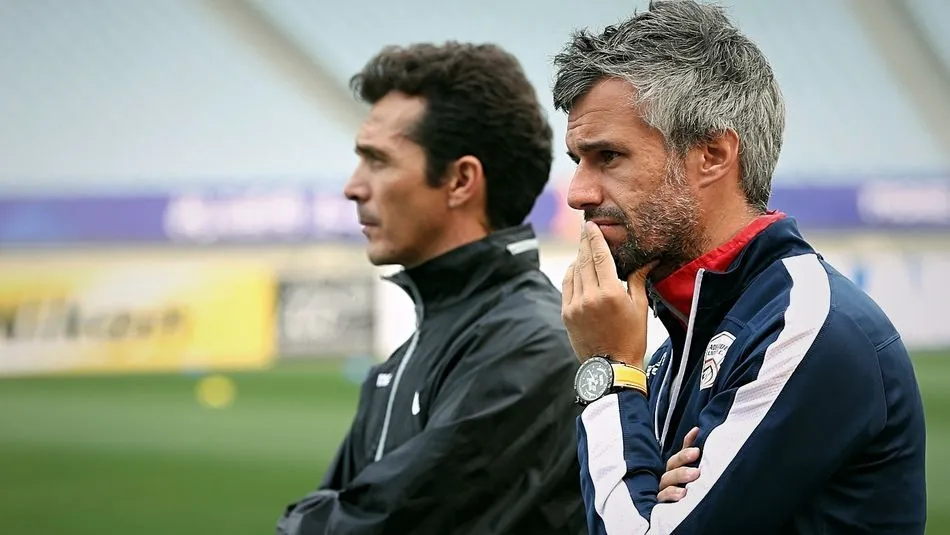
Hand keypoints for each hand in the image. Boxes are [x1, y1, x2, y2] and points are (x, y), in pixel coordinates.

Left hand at [561, 221, 655, 367]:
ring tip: (584, 246)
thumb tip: (648, 259)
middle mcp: (590, 297)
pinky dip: (572, 273)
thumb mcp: (639, 307)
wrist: (611, 368)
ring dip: (579, 257)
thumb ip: (638, 279)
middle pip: (585, 261)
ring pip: (574, 272)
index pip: (600, 257)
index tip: (591, 225)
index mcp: (610, 293)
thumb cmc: (631, 338)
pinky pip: (567, 286)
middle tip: (585, 228)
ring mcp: (575, 305)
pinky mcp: (566, 313)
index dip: (594, 238)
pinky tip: (577, 267)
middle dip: (585, 243)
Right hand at [658, 427, 700, 502]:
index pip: (681, 452)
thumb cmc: (687, 491)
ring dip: (680, 475)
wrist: (678, 515)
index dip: (687, 441)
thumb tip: (697, 430)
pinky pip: (663, 497)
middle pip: (673, 464)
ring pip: (668, 480)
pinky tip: (682, 494)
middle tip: (696, 454)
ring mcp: (663, 490)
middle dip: (684, 458)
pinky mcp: (661, 503)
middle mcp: (668, 478)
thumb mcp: (692, 472)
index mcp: (675, 469)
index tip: (697, 431)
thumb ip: (692, 454)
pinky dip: (672, 494)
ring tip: (695, 474)